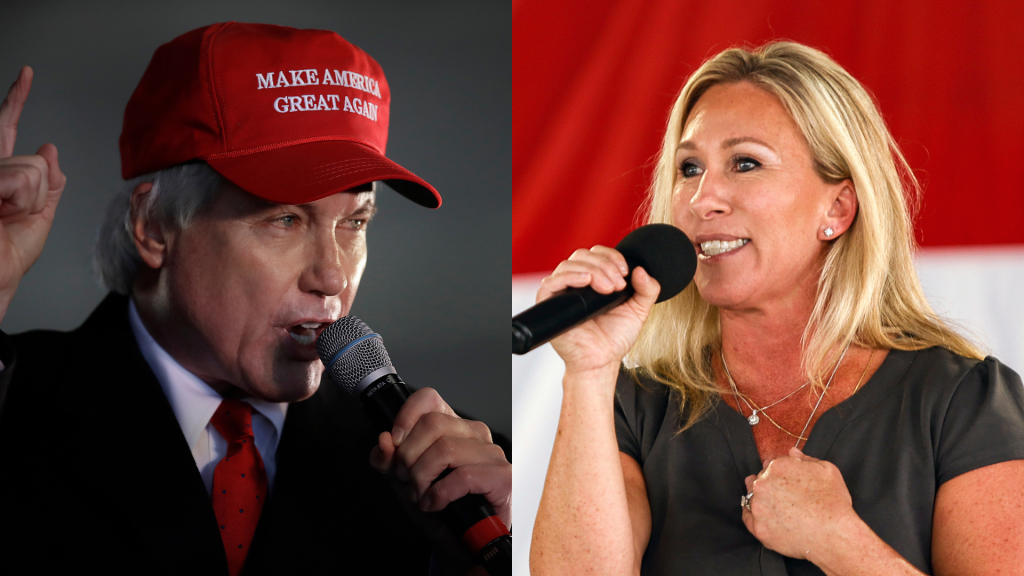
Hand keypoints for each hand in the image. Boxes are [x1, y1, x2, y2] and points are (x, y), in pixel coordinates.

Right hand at [0, 66, 66, 321]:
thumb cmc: (3, 262)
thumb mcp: (36, 221)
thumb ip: (47, 185)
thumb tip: (49, 149)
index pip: (4, 129)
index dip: (15, 102)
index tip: (27, 74)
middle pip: (29, 158)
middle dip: (34, 191)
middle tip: (9, 215)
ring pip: (28, 167)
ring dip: (26, 200)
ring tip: (0, 217)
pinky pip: (18, 177)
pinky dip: (20, 199)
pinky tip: (0, 212)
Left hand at [369, 387, 510, 528]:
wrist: (460, 545)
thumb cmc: (438, 511)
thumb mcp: (403, 483)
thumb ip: (387, 461)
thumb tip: (383, 442)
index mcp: (452, 427)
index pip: (429, 399)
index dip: (406, 417)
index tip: (395, 442)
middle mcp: (474, 434)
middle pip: (432, 424)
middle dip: (409, 457)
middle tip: (408, 481)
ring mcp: (491, 453)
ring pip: (445, 449)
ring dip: (423, 479)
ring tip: (422, 495)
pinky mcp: (502, 476)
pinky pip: (463, 475)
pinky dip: (440, 494)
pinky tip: (436, 504)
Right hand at [536, 245, 660, 374]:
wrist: (601, 361)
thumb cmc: (614, 338)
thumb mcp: (639, 310)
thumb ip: (648, 290)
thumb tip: (641, 270)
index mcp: (593, 279)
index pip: (597, 253)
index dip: (612, 256)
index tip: (625, 272)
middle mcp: (575, 282)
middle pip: (583, 255)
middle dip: (604, 265)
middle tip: (618, 285)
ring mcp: (561, 292)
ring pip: (569, 264)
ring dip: (592, 270)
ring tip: (607, 288)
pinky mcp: (549, 304)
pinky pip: (551, 282)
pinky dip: (569, 276)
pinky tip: (586, 281)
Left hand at [742, 447, 856, 559]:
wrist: (834, 535)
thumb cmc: (833, 504)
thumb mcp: (827, 470)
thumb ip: (806, 459)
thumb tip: (792, 452)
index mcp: (777, 467)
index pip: (771, 464)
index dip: (778, 472)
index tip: (784, 480)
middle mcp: (763, 484)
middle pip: (759, 480)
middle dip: (769, 485)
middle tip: (782, 495)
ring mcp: (758, 507)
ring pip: (751, 497)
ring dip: (760, 499)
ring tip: (774, 507)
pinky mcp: (758, 528)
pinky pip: (748, 519)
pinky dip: (754, 517)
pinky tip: (765, 518)